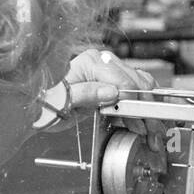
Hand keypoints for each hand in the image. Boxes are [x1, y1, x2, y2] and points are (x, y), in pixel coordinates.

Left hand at [36, 49, 158, 128]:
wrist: (40, 105)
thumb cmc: (46, 102)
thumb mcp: (63, 101)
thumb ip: (87, 94)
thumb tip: (111, 92)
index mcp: (90, 63)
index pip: (123, 82)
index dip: (135, 104)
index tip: (142, 124)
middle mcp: (103, 62)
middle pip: (137, 83)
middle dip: (146, 110)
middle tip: (153, 131)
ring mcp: (110, 70)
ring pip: (142, 85)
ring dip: (149, 108)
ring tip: (151, 129)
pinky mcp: (113, 80)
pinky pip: (136, 88)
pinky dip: (143, 104)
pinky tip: (143, 120)